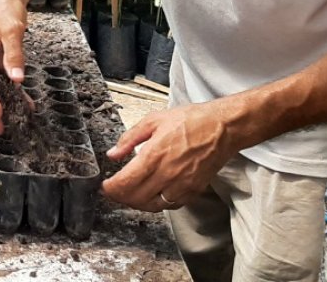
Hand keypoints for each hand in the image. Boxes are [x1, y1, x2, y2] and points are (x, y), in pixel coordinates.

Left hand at [102, 101, 240, 211]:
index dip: (111, 188)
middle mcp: (168, 174)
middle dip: (120, 197)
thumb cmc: (191, 121)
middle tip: (113, 191)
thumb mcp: (153, 120)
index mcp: (155, 155)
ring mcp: (182, 185)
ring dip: (137, 203)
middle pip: (136, 198)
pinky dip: (157, 204)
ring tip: (129, 194)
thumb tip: (113, 154)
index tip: (104, 186)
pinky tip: (151, 194)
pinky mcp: (194, 190)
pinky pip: (171, 205)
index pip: (126, 182)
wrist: (222, 128)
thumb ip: (129, 139)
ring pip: (153, 206)